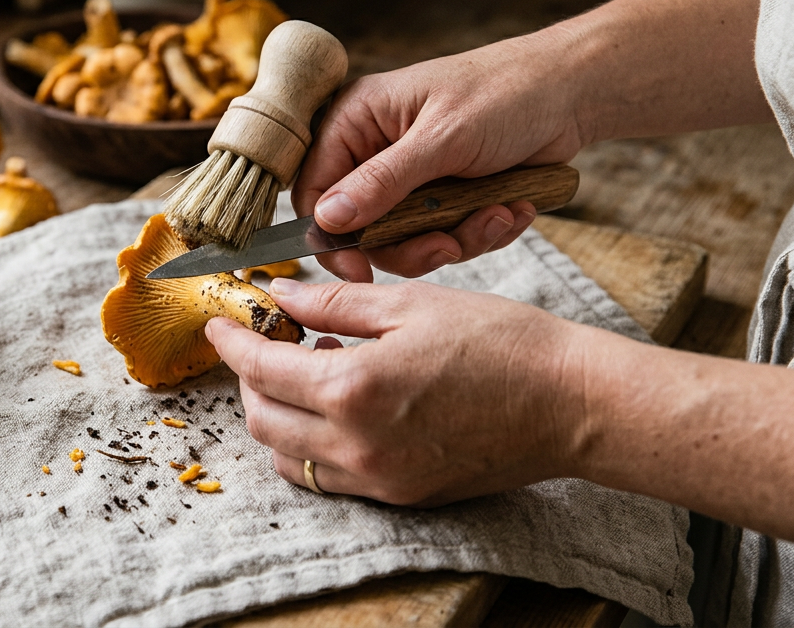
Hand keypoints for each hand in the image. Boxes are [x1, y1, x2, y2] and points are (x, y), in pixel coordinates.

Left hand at [204, 277, 591, 505]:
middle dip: (249, 380)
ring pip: (290, 459)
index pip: (261, 369)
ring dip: (279, 415)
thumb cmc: (502, 342)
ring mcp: (379, 480)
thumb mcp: (411, 304)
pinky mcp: (402, 496)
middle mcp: (357, 446)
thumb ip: (333, 304)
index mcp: (354, 389)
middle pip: (263, 422)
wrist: (573, 404)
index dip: (232, 343)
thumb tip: (279, 297)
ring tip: (309, 369)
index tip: (220, 323)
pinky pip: (331, 478)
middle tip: (265, 343)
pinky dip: (315, 443)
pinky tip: (343, 402)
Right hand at [294, 31, 587, 281]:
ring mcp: (412, 177)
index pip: (315, 189)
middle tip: (448, 246)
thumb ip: (382, 182)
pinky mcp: (446, 197)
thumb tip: (327, 219)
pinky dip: (479, 231)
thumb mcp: (442, 138)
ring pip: (407, 240)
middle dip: (411, 243)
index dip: (331, 234)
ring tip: (499, 214)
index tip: (360, 269)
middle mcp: (376, 151)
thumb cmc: (506, 92)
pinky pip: (445, 236)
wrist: (574, 92)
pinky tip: (512, 207)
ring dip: (456, 237)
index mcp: (357, 121)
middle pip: (362, 227)